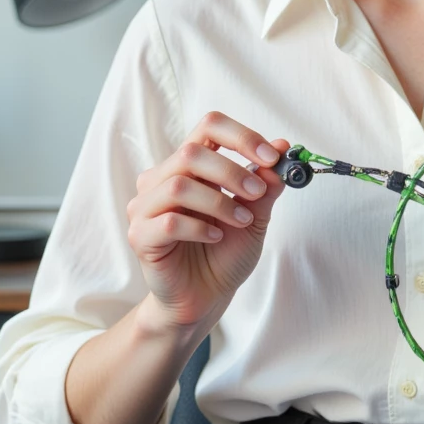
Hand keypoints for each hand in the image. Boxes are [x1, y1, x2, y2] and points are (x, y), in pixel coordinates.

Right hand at [126, 112, 289, 332]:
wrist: (206, 297)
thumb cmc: (224, 253)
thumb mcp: (255, 217)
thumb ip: (265, 184)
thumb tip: (283, 147)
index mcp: (189, 166)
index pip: (209, 126)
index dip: (242, 136)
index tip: (272, 156)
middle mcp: (161, 179)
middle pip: (192, 153)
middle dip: (232, 172)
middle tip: (258, 194)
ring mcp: (145, 207)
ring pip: (179, 186)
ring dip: (219, 203)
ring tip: (241, 221)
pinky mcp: (140, 236)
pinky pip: (170, 221)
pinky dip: (200, 228)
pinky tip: (215, 238)